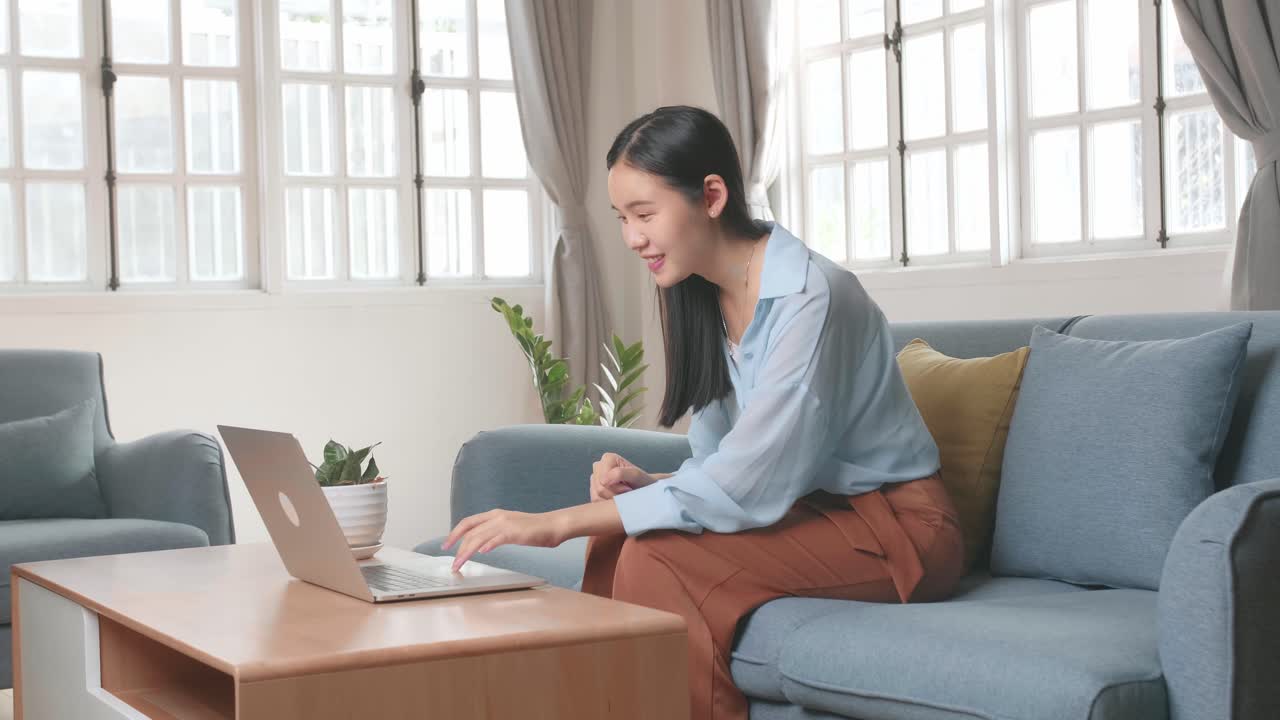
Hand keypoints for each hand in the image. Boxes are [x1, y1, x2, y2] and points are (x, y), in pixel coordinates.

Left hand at [441, 509, 562, 571]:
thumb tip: (481, 545)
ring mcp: (505, 523)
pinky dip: (487, 545)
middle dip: (457, 547)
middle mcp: (497, 516)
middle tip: (452, 562)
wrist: (553, 525)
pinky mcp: (514, 532)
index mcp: (495, 514)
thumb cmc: (534, 529)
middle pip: (470, 531)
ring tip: (460, 564)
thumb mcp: (509, 528)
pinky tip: (481, 553)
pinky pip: (496, 539)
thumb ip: (494, 534)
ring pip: (478, 537)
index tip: (446, 544)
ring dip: (466, 552)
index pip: (468, 522)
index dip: (455, 533)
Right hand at [590, 453, 657, 501]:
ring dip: (611, 499)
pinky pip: (595, 501)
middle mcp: (599, 466)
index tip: (628, 488)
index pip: (603, 479)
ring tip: (622, 495)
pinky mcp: (594, 489)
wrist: (645, 490)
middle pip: (599, 487)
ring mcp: (595, 478)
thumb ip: (620, 473)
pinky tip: (616, 498)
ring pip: (596, 495)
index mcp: (608, 458)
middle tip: (626, 492)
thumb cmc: (642, 482)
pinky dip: (607, 503)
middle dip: (613, 494)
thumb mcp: (636, 476)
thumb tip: (603, 480)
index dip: (616, 487)